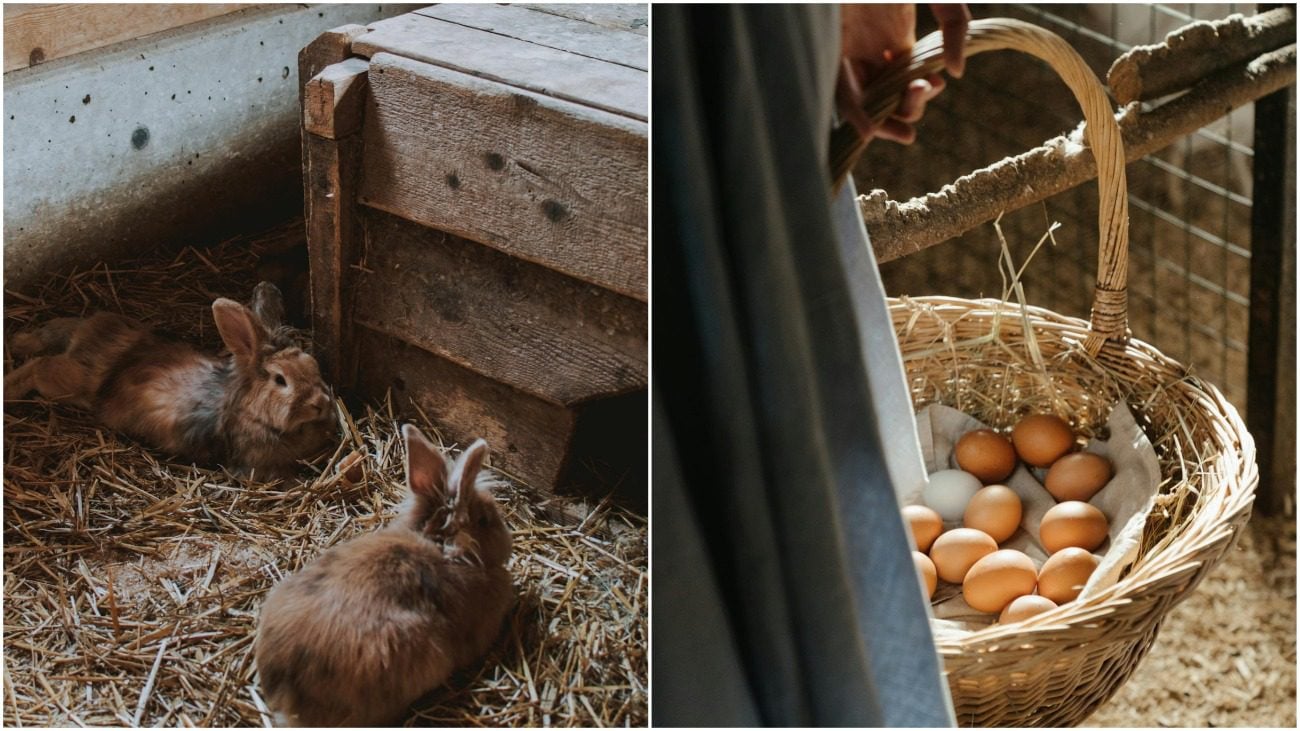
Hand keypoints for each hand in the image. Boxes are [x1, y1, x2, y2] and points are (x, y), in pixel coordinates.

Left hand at [837, 4, 970, 145]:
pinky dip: (855, 112)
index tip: (937, 84)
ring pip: (865, 98)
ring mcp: (849, 49)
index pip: (907, 77)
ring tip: (906, 135)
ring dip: (884, 123)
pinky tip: (869, 129)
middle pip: (886, 92)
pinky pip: (840, 89)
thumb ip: (954, 25)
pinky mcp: (831, 49)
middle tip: (920, 106)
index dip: (923, 90)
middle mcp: (870, 46)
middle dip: (907, 109)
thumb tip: (956, 73)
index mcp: (894, 33)